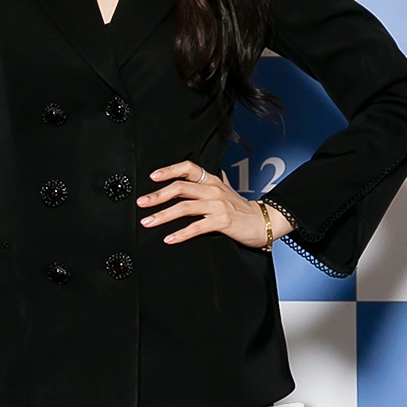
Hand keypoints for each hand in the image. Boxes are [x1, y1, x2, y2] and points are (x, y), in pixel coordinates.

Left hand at [136, 160, 293, 247]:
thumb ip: (211, 182)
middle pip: (180, 188)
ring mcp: (217, 205)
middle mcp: (213, 189)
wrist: (264, 221)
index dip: (169, 170)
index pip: (188, 168)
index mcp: (212, 180)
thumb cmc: (243, 208)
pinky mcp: (222, 222)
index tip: (153, 177)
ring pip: (184, 207)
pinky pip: (196, 227)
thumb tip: (198, 174)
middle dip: (157, 196)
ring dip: (163, 215)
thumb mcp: (226, 189)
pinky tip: (169, 238)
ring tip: (148, 222)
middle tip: (142, 203)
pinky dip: (181, 233)